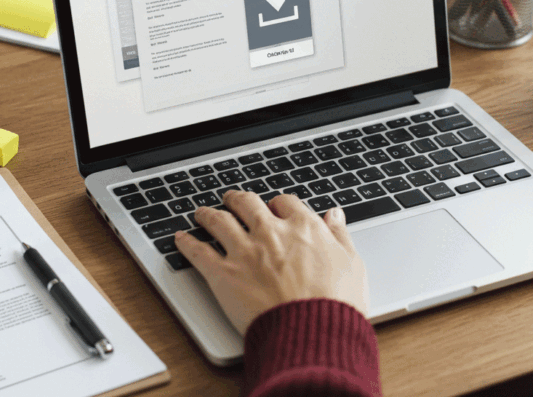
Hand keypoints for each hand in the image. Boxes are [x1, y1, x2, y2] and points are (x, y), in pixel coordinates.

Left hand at [175, 191, 368, 335]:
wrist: (313, 332)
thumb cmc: (336, 304)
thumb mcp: (352, 264)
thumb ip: (340, 236)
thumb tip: (335, 215)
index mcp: (304, 228)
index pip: (285, 203)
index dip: (277, 204)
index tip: (274, 209)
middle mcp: (271, 233)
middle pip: (247, 203)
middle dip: (238, 200)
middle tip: (233, 200)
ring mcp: (245, 251)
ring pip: (218, 221)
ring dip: (208, 213)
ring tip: (202, 212)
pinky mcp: (224, 274)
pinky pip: (198, 252)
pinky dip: (186, 243)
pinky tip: (180, 238)